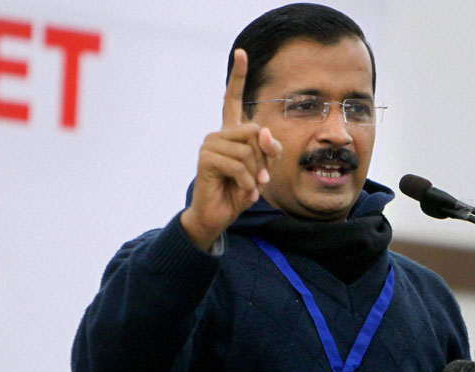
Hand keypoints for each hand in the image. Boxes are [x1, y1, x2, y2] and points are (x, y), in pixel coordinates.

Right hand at [180, 49, 281, 250]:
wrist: (218, 215)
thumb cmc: (239, 191)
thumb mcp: (262, 169)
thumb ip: (267, 150)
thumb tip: (263, 131)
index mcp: (232, 133)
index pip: (232, 99)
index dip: (237, 76)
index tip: (240, 53)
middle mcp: (219, 134)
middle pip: (254, 132)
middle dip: (264, 158)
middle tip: (260, 178)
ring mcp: (210, 144)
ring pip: (247, 150)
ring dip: (255, 174)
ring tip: (250, 187)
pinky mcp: (206, 159)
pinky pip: (238, 164)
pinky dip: (247, 182)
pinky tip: (244, 192)